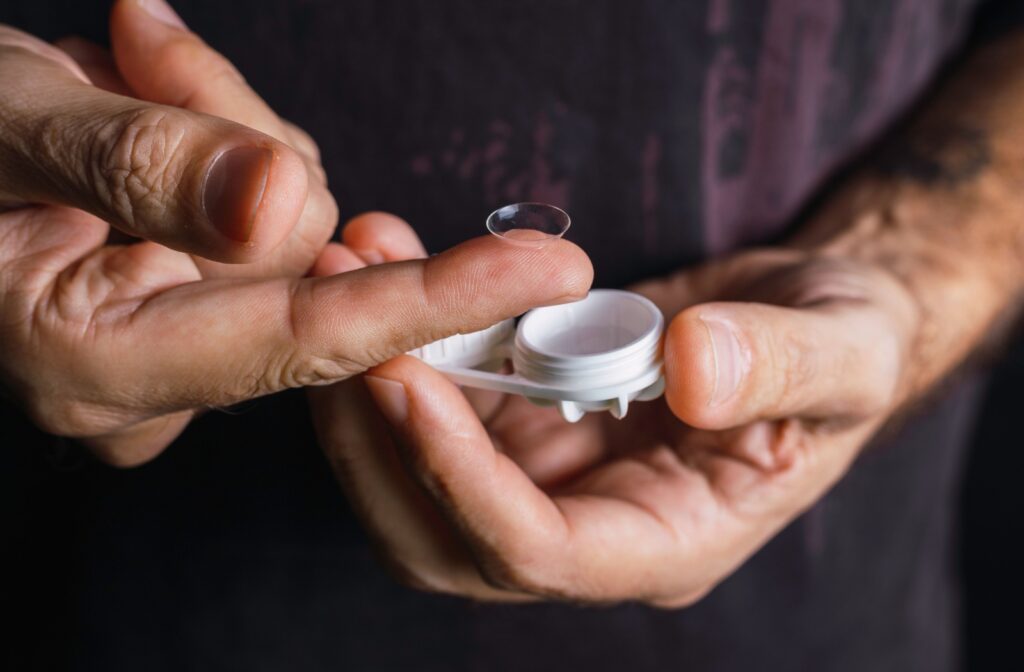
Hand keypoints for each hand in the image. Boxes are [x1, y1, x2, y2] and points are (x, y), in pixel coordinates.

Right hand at [0, 3, 592, 463]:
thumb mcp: (7, 120)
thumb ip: (142, 164)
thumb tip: (284, 210)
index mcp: (95, 362)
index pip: (307, 335)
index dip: (434, 298)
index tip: (550, 271)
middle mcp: (151, 379)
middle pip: (304, 258)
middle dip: (247, 143)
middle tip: (132, 60)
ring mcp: (179, 345)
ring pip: (296, 224)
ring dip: (227, 129)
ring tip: (116, 73)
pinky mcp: (200, 302)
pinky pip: (276, 211)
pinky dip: (228, 142)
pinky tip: (145, 97)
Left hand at [312, 200, 924, 604]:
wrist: (799, 317)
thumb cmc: (840, 342)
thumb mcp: (844, 347)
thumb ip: (783, 366)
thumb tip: (696, 366)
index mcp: (664, 541)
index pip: (536, 553)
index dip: (460, 479)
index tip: (403, 379)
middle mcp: (586, 527)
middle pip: (439, 535)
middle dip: (375, 439)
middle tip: (343, 322)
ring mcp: (541, 476)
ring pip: (409, 473)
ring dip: (362, 380)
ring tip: (348, 267)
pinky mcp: (517, 420)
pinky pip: (432, 395)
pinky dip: (400, 333)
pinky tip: (384, 254)